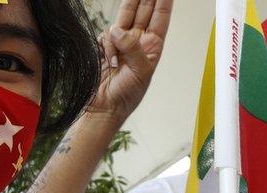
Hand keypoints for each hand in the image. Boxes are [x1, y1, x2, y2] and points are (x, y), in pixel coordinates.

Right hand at [89, 0, 172, 120]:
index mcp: (152, 46)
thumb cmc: (127, 96)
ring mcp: (120, 44)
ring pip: (121, 21)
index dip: (163, 1)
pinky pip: (104, 36)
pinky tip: (108, 61)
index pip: (160, 17)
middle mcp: (137, 42)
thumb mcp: (140, 71)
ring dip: (119, 32)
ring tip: (117, 55)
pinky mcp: (104, 48)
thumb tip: (118, 30)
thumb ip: (133, 47)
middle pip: (142, 11)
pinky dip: (105, 46)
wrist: (104, 108)